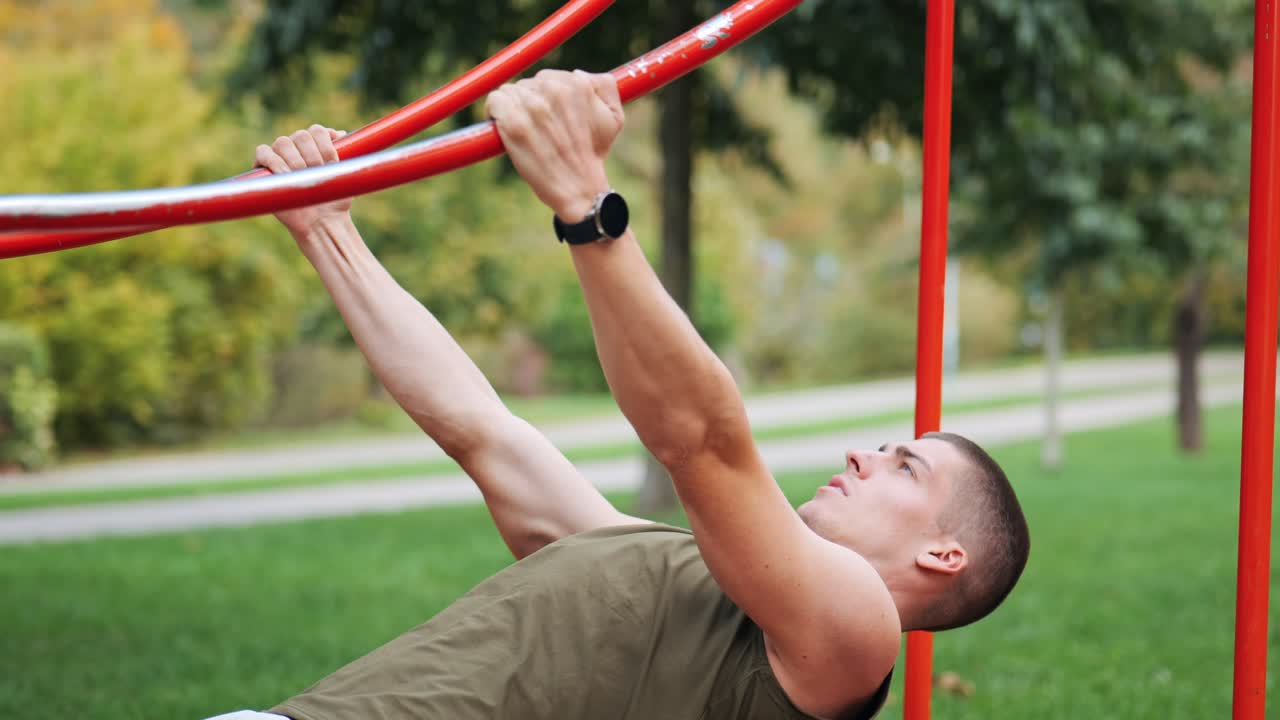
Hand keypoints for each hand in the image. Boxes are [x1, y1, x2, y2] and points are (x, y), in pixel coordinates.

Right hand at [254, 125, 352, 237]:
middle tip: (317, 174)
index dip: (325, 147)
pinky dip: (273, 161)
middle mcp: (296, 147)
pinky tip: (284, 174)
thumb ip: (346, 152)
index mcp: (315, 144)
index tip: (331, 164)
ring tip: (302, 178)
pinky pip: (262, 152)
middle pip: (301, 135)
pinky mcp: (263, 168)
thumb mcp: (345, 175)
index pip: (317, 130)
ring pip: (282, 142)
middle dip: (313, 156)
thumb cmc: (333, 199)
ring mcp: (279, 156)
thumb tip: (340, 133)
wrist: (320, 221)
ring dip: (295, 161)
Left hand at [486, 70, 624, 221]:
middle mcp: (553, 91)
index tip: (547, 115)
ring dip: (513, 109)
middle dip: (529, 103)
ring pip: (510, 91)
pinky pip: (494, 101)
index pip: (547, 78)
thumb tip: (579, 73)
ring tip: (523, 131)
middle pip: (527, 84)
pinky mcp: (514, 123)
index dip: (545, 98)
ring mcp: (532, 107)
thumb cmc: (593, 154)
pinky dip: (494, 112)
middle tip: (537, 128)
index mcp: (577, 84)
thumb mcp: (613, 116)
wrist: (580, 188)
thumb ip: (604, 86)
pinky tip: (502, 126)